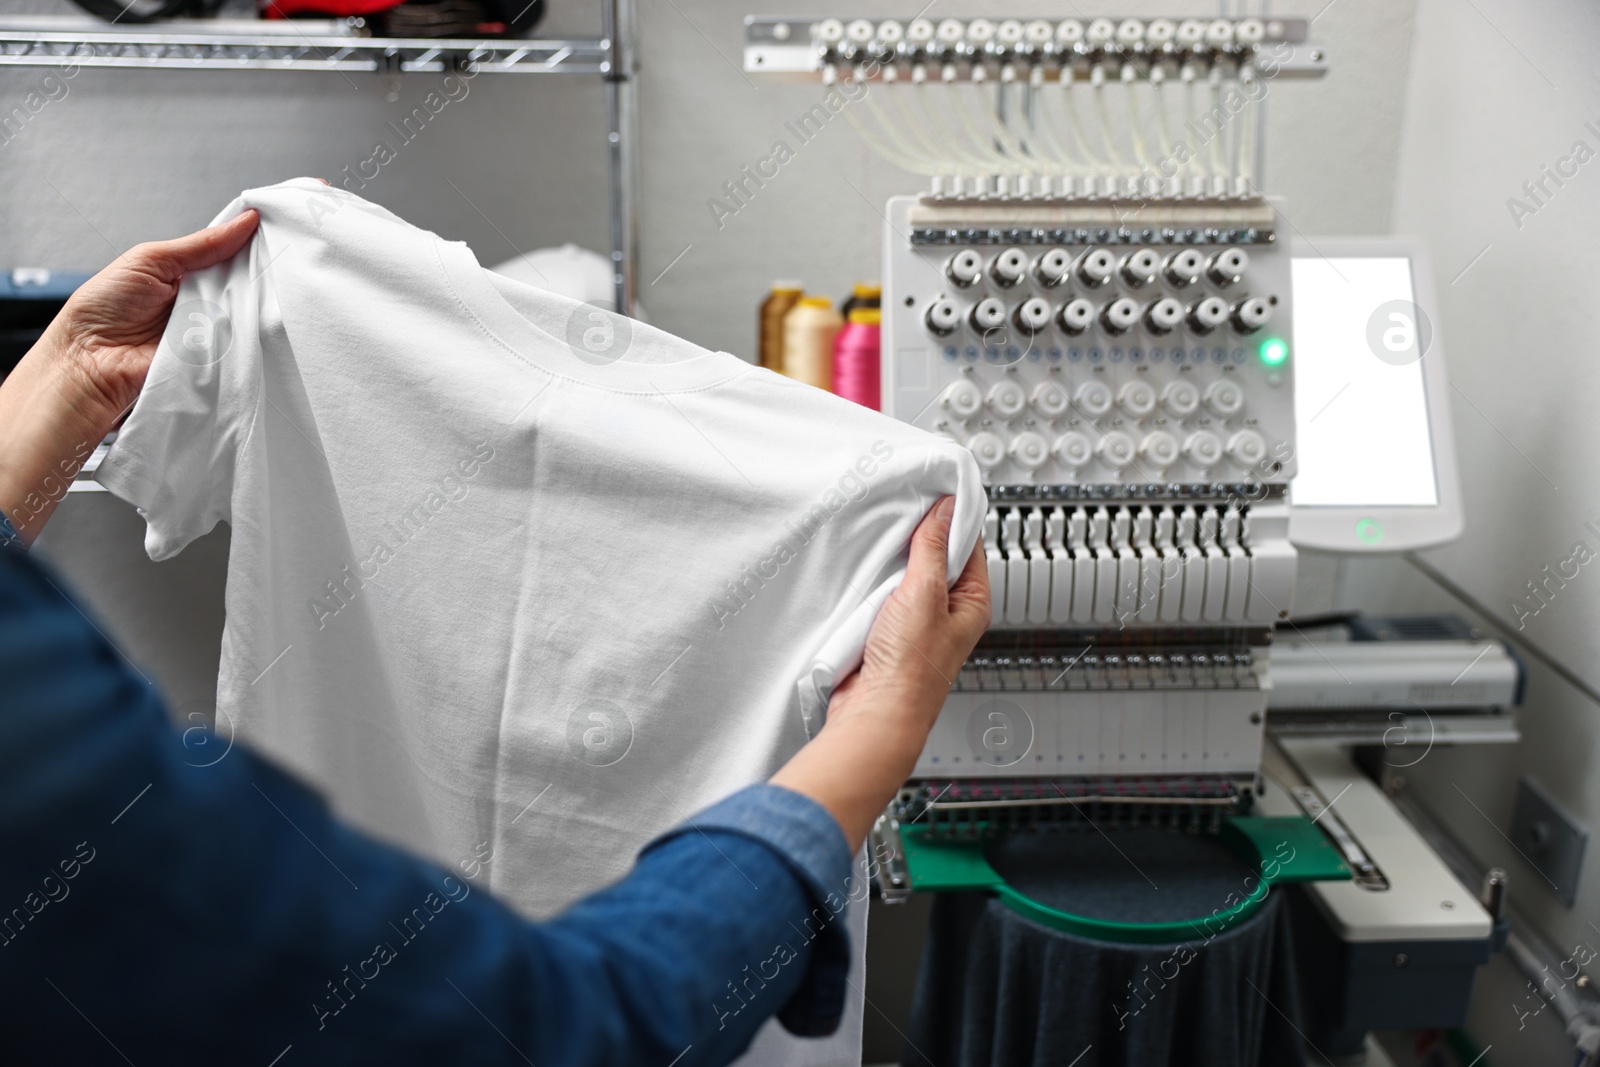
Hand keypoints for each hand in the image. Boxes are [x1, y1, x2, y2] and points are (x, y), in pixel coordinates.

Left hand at [41, 209, 259, 423]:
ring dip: (249, 301)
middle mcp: (200, 300)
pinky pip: (240, 341)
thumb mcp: (151, 259)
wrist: (89, 361)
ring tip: (253, 290)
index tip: (269, 227)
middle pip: (242, 281)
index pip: (227, 254)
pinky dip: (244, 332)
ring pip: (246, 310)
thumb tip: (244, 221)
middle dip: (255, 270)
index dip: (248, 241)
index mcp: (184, 273)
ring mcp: (209, 329)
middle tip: (271, 257)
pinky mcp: (215, 356)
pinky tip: (248, 321)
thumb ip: (200, 245)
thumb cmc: (104, 307)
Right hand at [770, 496, 988, 849]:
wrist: (875, 713)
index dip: (951, 518)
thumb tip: (945, 510)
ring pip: (905, 576)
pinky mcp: (886, 631)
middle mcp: (946, 613)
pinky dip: (871, 584)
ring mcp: (915, 622)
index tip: (933, 493)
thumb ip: (933, 548)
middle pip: (934, 558)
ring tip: (880, 544)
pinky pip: (880, 596)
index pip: (967, 546)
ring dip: (891, 563)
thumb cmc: (911, 670)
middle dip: (917, 538)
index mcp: (971, 603)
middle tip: (901, 512)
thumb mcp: (924, 594)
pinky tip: (863, 573)